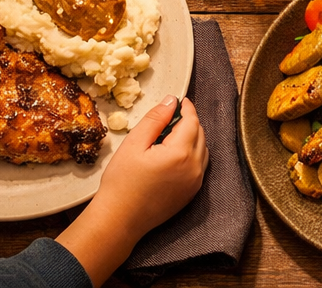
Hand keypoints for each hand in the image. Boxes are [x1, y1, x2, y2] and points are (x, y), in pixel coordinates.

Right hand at [90, 97, 208, 231]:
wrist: (119, 220)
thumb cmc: (122, 183)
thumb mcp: (134, 143)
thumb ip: (156, 119)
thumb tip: (171, 101)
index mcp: (181, 153)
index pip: (192, 121)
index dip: (186, 108)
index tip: (179, 101)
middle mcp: (194, 168)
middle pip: (199, 134)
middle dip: (188, 122)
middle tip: (168, 119)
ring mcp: (195, 182)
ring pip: (202, 149)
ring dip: (191, 138)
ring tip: (168, 138)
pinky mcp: (192, 193)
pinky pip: (199, 166)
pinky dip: (191, 155)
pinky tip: (172, 156)